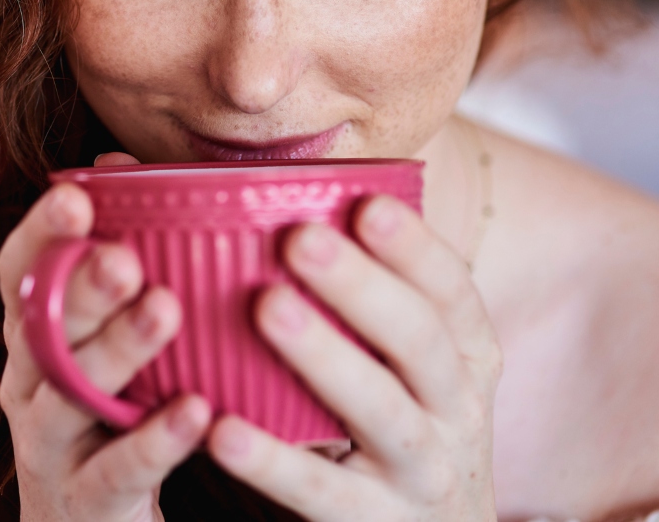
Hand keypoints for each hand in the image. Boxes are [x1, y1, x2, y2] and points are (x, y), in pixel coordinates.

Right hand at [0, 153, 211, 520]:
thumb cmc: (112, 406)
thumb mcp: (108, 334)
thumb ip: (117, 253)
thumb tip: (120, 162)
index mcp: (33, 332)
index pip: (17, 271)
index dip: (38, 234)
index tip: (74, 198)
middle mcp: (27, 381)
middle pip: (39, 328)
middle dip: (79, 288)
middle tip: (125, 257)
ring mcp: (48, 446)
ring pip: (67, 395)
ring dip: (115, 349)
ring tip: (165, 309)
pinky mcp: (83, 502)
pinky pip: (114, 470)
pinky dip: (154, 440)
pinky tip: (196, 409)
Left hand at [205, 196, 501, 520]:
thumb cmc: (401, 425)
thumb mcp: (413, 367)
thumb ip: (372, 301)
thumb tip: (286, 196)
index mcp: (466, 358)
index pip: (452, 294)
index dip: (415, 248)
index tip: (368, 203)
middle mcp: (457, 411)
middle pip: (419, 342)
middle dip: (362, 286)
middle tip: (301, 238)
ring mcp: (422, 473)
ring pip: (381, 411)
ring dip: (324, 356)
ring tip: (266, 307)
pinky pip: (322, 494)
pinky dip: (273, 464)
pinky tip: (222, 431)